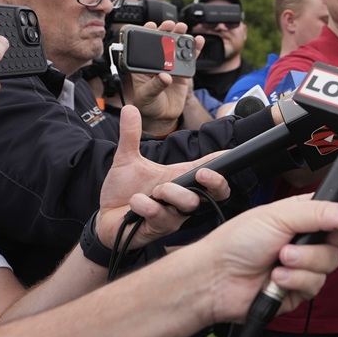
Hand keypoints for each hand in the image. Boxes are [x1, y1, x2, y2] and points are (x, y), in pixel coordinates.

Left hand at [96, 106, 230, 248]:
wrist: (106, 219)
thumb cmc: (124, 192)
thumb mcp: (127, 160)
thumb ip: (131, 135)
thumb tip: (130, 108)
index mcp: (180, 178)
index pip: (209, 168)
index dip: (224, 161)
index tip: (231, 152)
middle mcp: (182, 196)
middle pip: (216, 193)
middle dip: (216, 182)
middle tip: (203, 173)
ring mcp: (174, 214)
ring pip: (190, 204)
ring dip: (173, 194)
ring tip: (155, 190)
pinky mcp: (160, 228)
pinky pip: (161, 216)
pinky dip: (146, 206)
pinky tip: (135, 203)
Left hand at [122, 21, 200, 133]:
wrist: (161, 118)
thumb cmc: (147, 106)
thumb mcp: (146, 96)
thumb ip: (155, 86)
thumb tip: (165, 77)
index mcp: (143, 66)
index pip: (144, 47)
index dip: (146, 34)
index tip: (151, 26)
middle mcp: (157, 63)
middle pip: (162, 43)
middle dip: (166, 31)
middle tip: (171, 25)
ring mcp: (171, 67)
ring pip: (176, 48)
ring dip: (180, 36)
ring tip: (183, 28)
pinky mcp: (182, 72)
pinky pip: (189, 59)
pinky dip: (195, 50)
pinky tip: (198, 41)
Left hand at [187, 193, 337, 322]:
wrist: (215, 278)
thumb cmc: (236, 241)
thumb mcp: (279, 216)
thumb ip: (319, 212)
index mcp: (304, 215)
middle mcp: (307, 240)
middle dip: (322, 245)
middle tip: (310, 243)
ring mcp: (304, 265)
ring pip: (329, 265)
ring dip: (303, 263)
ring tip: (279, 260)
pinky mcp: (299, 290)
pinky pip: (314, 286)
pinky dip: (294, 281)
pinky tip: (276, 278)